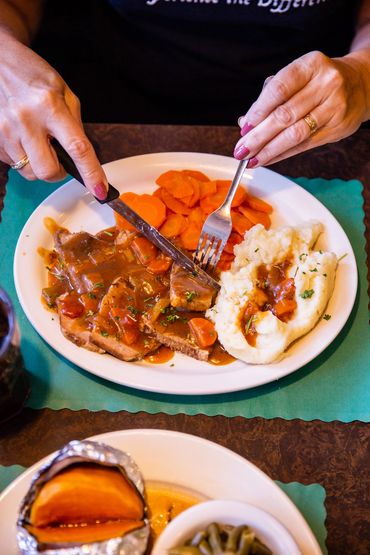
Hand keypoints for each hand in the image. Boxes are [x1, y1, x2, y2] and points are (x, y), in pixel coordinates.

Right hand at [0, 34, 107, 198]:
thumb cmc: (31, 75)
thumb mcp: (62, 92)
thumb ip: (74, 124)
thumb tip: (81, 157)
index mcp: (50, 106)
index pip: (77, 148)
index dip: (91, 173)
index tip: (100, 191)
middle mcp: (25, 120)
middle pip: (48, 171)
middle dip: (58, 173)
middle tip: (59, 158)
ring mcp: (5, 131)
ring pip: (29, 172)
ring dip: (38, 164)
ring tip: (36, 140)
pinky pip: (14, 164)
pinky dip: (22, 156)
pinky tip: (21, 136)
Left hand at [234, 50, 369, 166]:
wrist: (359, 85)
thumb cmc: (318, 81)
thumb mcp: (298, 76)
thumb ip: (272, 96)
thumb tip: (246, 123)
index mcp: (311, 65)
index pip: (279, 89)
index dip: (258, 110)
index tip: (244, 126)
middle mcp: (326, 84)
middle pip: (285, 115)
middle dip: (259, 136)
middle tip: (241, 149)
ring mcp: (335, 107)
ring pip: (295, 134)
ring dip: (269, 150)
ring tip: (250, 159)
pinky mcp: (338, 128)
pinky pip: (304, 145)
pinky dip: (282, 154)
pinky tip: (267, 159)